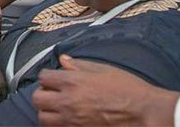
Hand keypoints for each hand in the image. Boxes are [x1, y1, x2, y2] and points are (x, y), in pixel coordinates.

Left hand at [33, 55, 178, 125]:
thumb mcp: (103, 69)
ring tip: (58, 107)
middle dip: (43, 93)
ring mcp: (71, 120)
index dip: (48, 76)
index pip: (43, 77)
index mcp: (73, 82)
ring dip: (47, 111)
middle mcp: (67, 101)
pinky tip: (68, 117)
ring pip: (43, 118)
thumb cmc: (127, 89)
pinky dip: (58, 123)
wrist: (142, 111)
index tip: (54, 77)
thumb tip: (63, 60)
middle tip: (53, 92)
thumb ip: (79, 65)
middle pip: (37, 98)